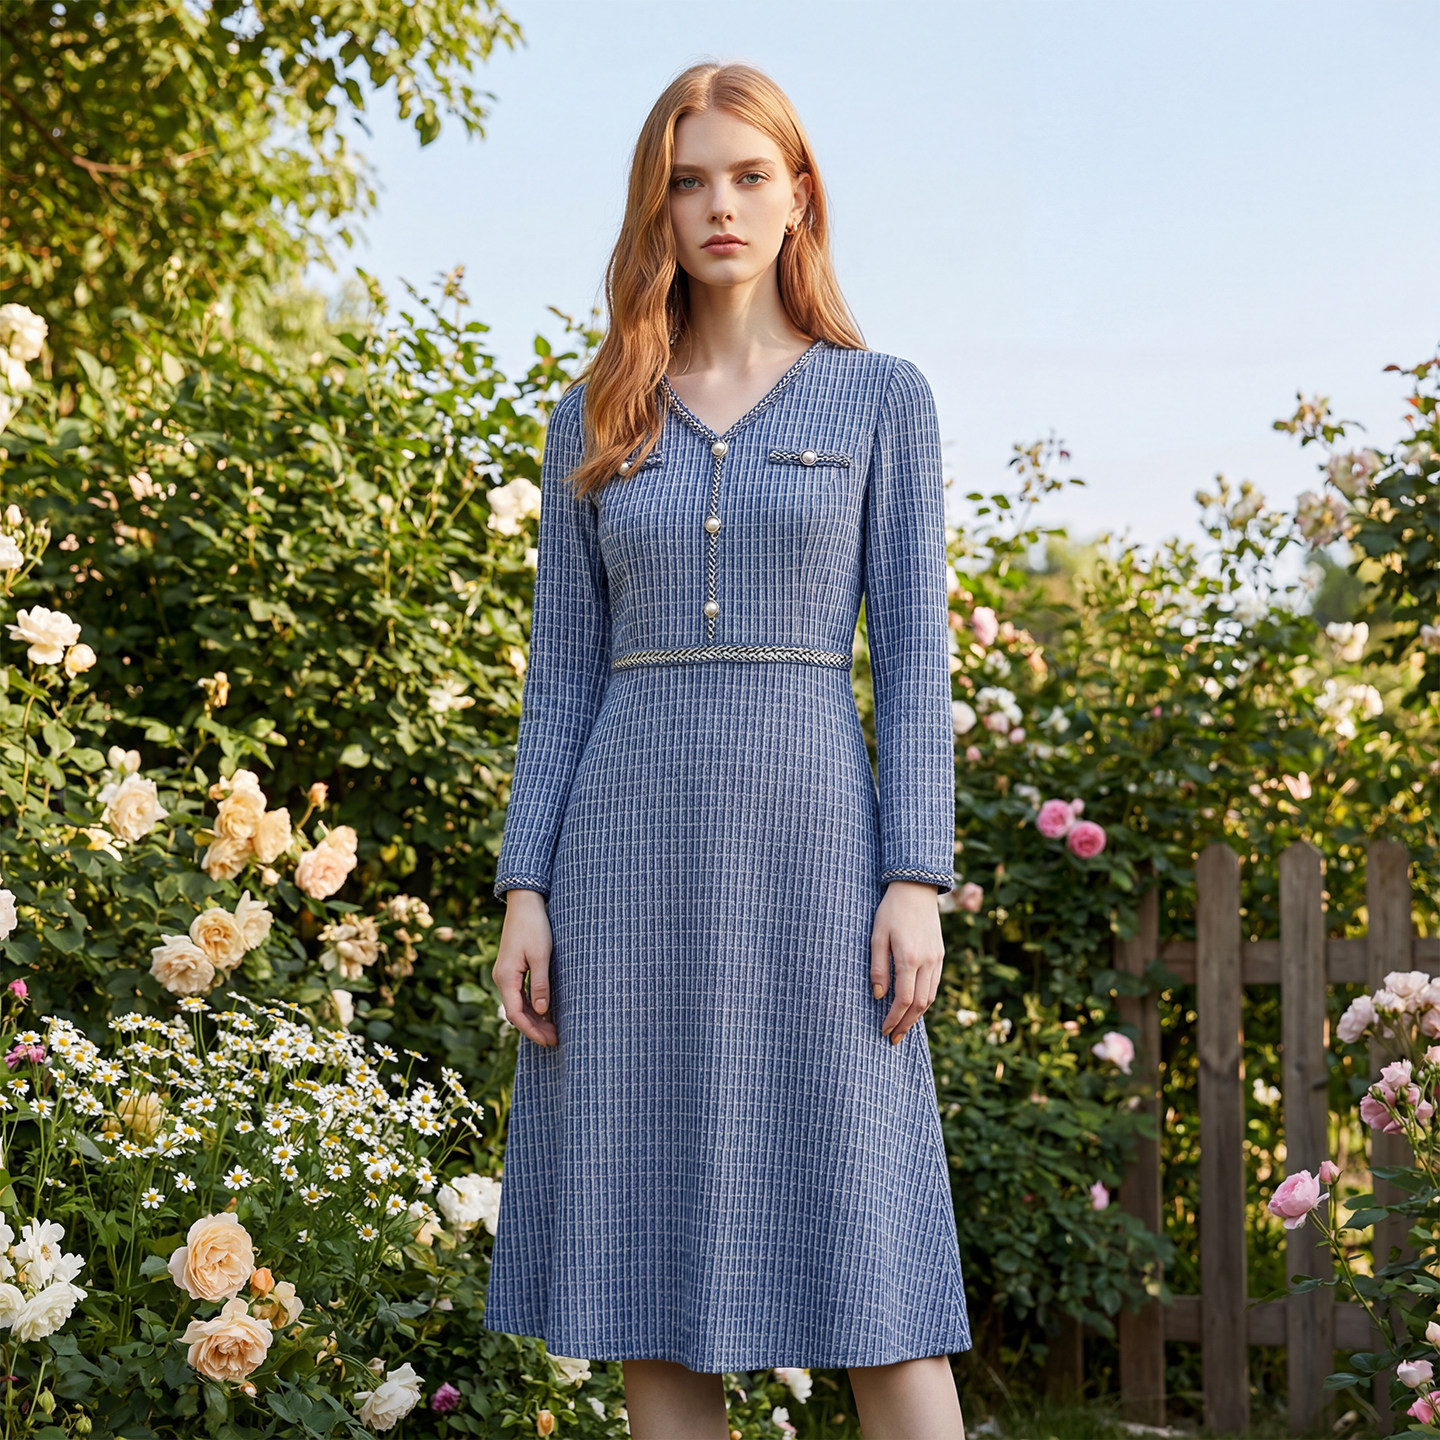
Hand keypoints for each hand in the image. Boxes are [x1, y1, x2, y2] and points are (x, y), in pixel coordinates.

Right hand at [492, 889, 558, 1046]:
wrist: (525, 903)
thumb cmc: (534, 926)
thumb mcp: (541, 955)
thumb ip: (540, 984)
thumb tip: (541, 1011)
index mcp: (506, 977)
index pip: (515, 1014)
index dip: (532, 1030)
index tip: (549, 1040)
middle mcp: (501, 978)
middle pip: (516, 1012)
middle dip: (535, 1028)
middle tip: (555, 1040)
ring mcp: (505, 974)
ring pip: (518, 1005)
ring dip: (534, 1019)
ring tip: (553, 1030)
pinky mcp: (512, 969)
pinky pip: (519, 994)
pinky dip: (532, 1006)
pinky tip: (546, 1012)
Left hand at [870, 880, 943, 1044]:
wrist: (916, 888)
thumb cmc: (890, 910)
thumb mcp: (876, 936)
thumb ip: (878, 967)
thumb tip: (878, 995)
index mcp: (909, 957)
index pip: (903, 999)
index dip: (893, 1018)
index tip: (883, 1030)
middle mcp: (927, 961)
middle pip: (919, 1004)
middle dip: (905, 1024)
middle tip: (892, 1038)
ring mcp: (937, 958)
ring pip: (930, 997)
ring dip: (916, 1016)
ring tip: (902, 1027)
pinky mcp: (940, 955)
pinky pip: (934, 985)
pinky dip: (924, 1001)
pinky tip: (913, 1007)